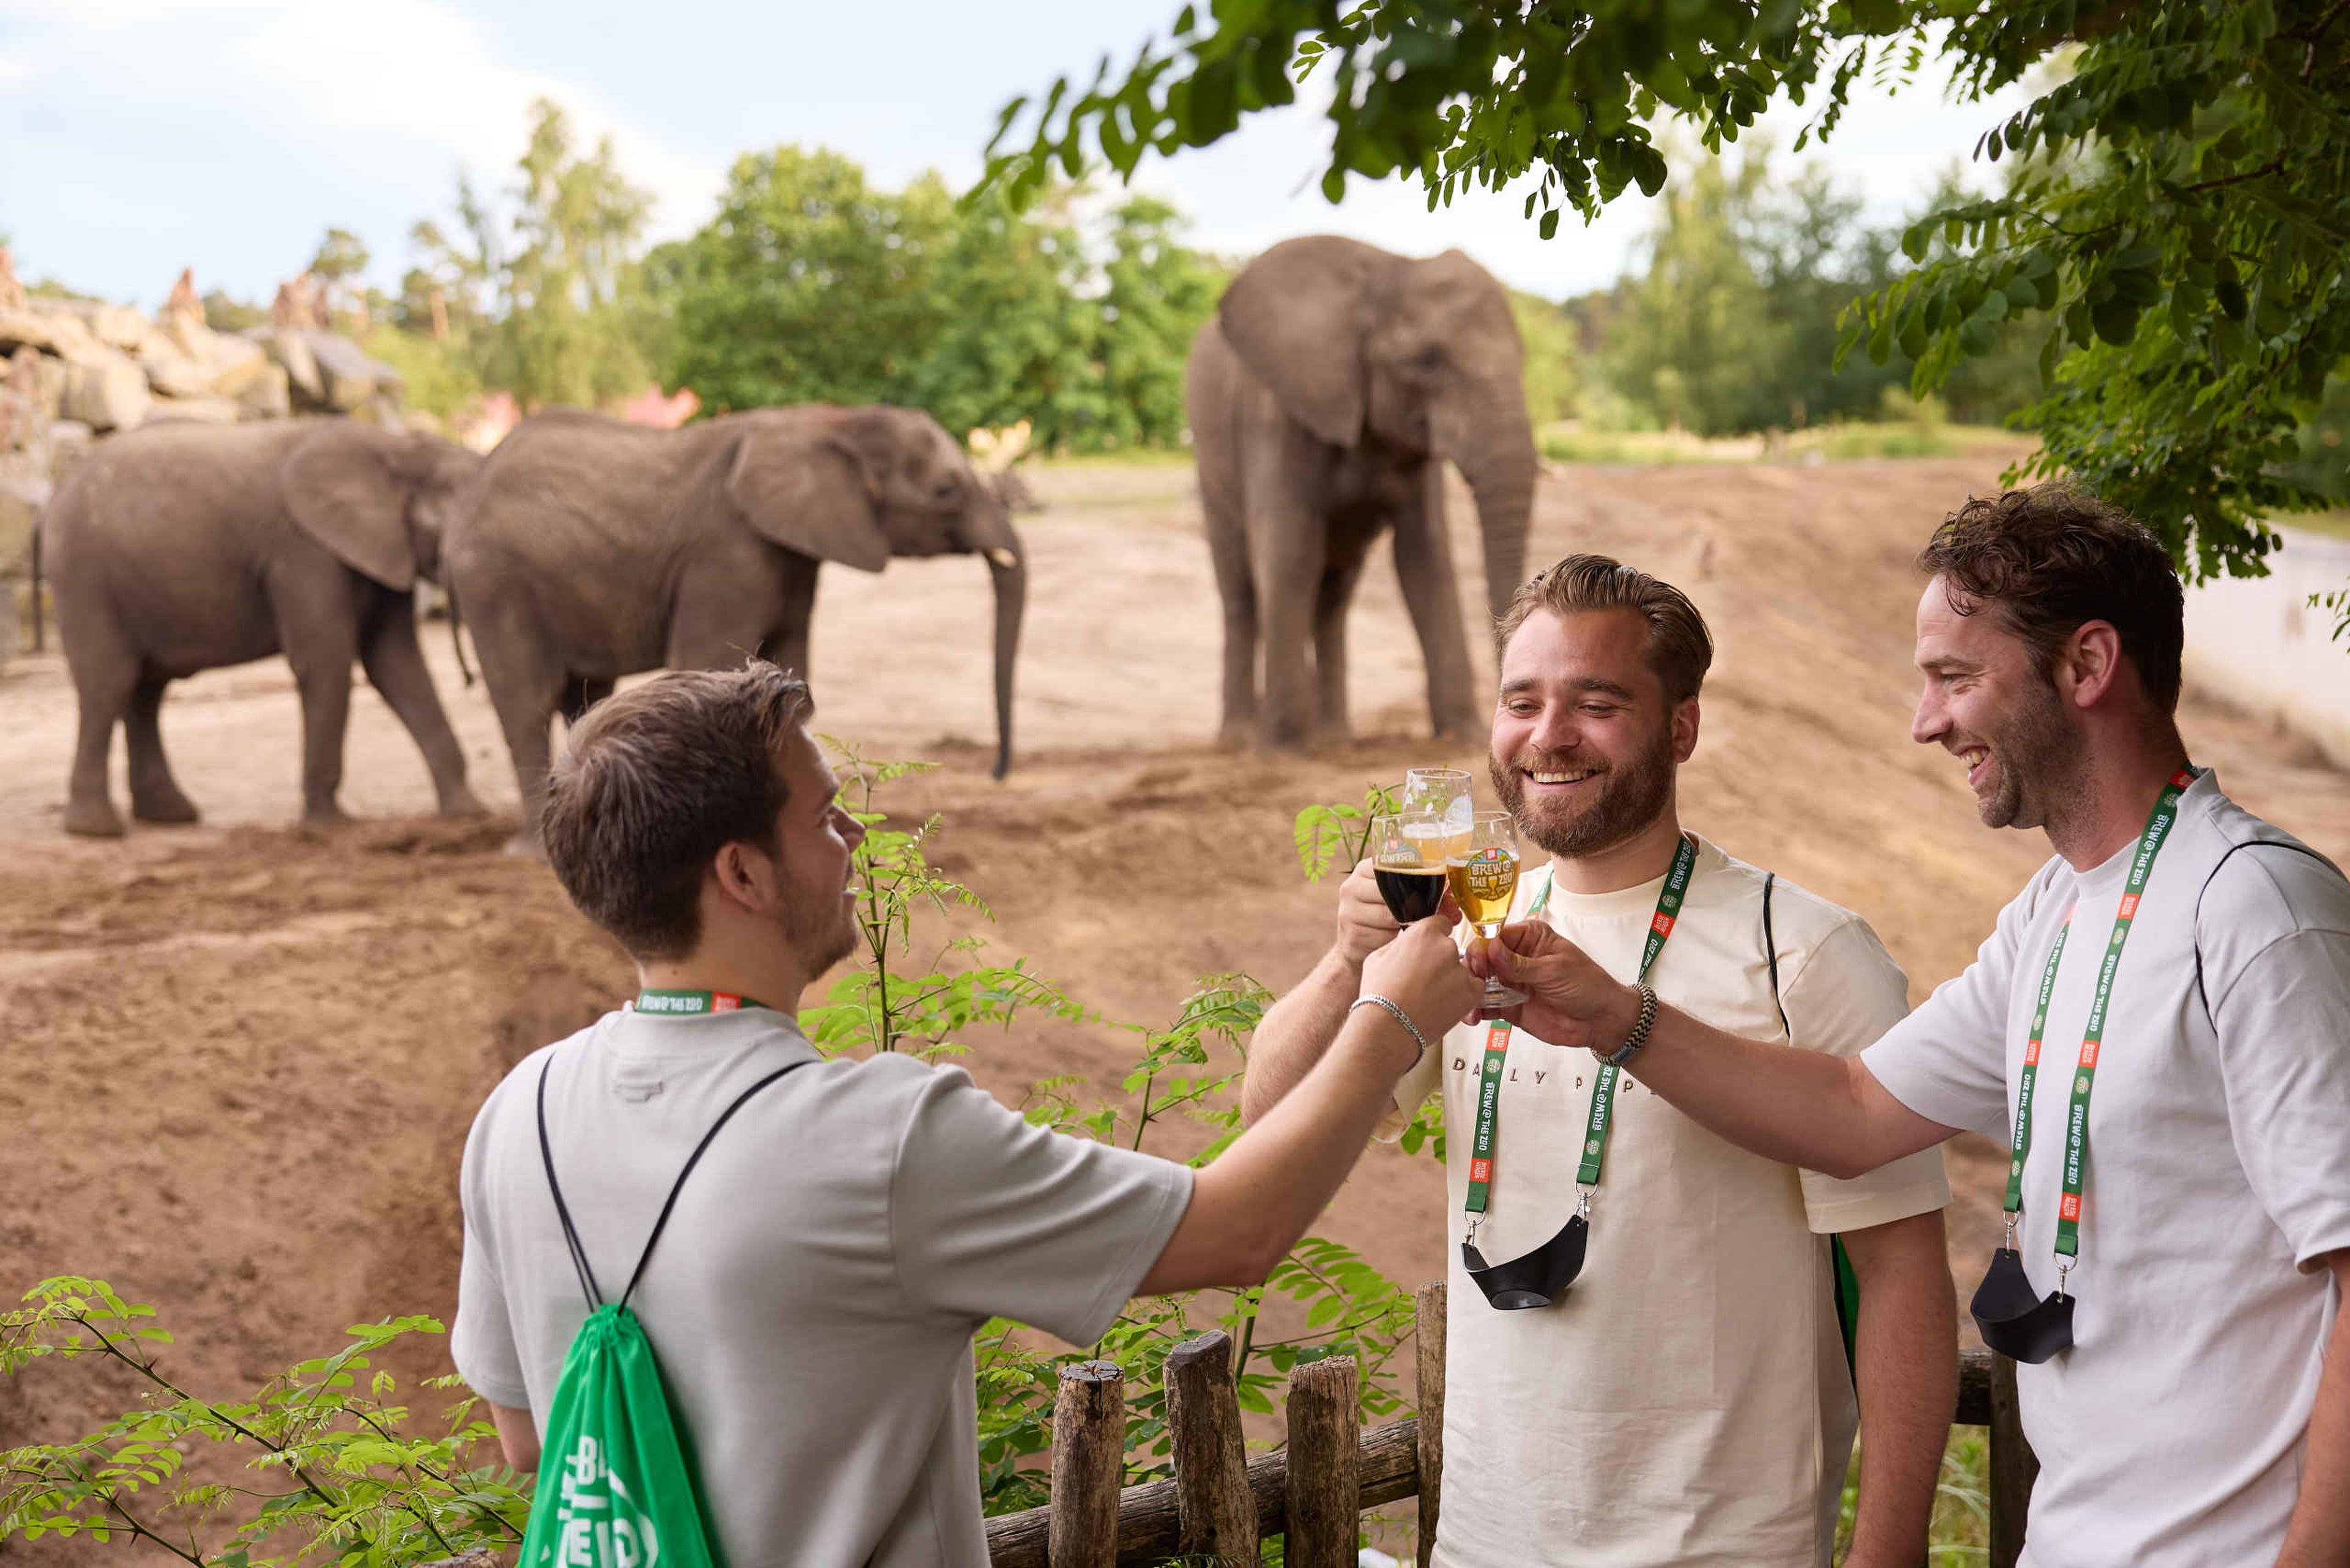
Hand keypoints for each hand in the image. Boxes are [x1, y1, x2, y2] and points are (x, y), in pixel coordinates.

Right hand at [1334, 857, 1457, 966]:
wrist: (1356, 945)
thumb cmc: (1383, 915)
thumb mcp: (1395, 897)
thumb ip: (1420, 891)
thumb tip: (1452, 896)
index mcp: (1364, 870)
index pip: (1392, 867)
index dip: (1415, 879)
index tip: (1432, 890)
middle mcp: (1351, 888)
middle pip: (1392, 894)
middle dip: (1416, 905)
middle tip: (1432, 914)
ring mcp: (1347, 912)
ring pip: (1389, 917)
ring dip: (1408, 925)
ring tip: (1417, 930)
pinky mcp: (1351, 936)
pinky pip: (1383, 938)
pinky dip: (1397, 942)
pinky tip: (1401, 944)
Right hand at [1358, 915, 1479, 1064]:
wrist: (1388, 1027)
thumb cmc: (1379, 995)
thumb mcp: (1378, 957)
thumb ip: (1399, 943)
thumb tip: (1408, 942)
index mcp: (1423, 933)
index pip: (1441, 924)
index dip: (1433, 937)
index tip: (1429, 949)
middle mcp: (1446, 947)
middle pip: (1449, 948)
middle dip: (1440, 960)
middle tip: (1424, 979)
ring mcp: (1460, 970)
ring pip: (1460, 969)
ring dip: (1450, 978)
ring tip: (1430, 996)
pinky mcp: (1471, 992)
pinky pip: (1474, 987)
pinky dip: (1463, 994)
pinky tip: (1444, 1002)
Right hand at [1466, 919, 1641, 1050]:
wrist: (1600, 1020)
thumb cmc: (1586, 985)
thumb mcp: (1554, 970)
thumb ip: (1520, 964)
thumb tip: (1490, 949)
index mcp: (1529, 937)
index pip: (1495, 936)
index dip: (1483, 948)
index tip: (1478, 963)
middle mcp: (1515, 957)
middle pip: (1482, 958)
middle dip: (1472, 970)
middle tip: (1470, 985)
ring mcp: (1510, 982)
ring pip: (1481, 982)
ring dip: (1470, 991)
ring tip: (1465, 1004)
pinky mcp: (1509, 1006)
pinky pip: (1487, 1005)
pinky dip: (1476, 1010)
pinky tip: (1471, 1017)